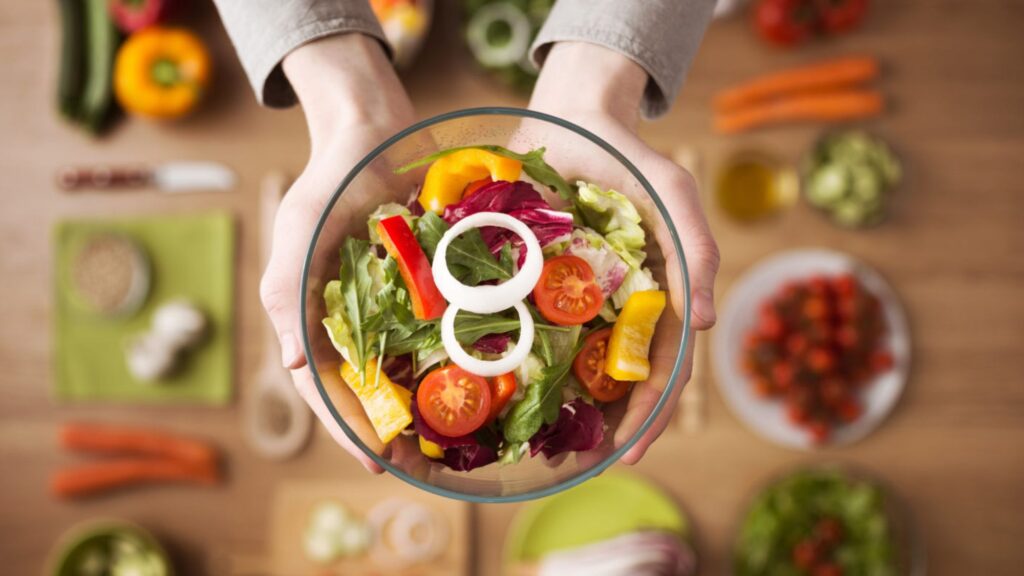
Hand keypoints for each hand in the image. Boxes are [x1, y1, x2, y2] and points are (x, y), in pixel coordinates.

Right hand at [260, 33, 414, 472]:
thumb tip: (292, 364)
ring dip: (425, 406)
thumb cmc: (330, 179)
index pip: (325, 388)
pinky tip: (478, 384)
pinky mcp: (424, 289)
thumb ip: (288, 294)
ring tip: (453, 444)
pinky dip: (453, 360)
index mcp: (310, 317)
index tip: (378, 462)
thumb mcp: (300, 230)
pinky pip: (439, 333)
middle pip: (369, 390)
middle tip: (425, 466)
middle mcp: (351, 320)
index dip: (348, 428)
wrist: (373, 130)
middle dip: (393, 430)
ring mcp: (389, 307)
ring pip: (405, 370)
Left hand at [529, 42, 720, 463]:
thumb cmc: (632, 158)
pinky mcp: (528, 281)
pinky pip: (520, 325)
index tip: (630, 453)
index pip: (659, 368)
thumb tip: (708, 325)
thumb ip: (697, 248)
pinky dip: (513, 357)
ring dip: (558, 405)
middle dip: (604, 425)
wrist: (573, 116)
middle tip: (582, 465)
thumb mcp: (673, 193)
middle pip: (612, 378)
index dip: (649, 414)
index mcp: (653, 298)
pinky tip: (494, 387)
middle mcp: (611, 307)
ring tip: (538, 446)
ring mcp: (568, 297)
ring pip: (566, 362)